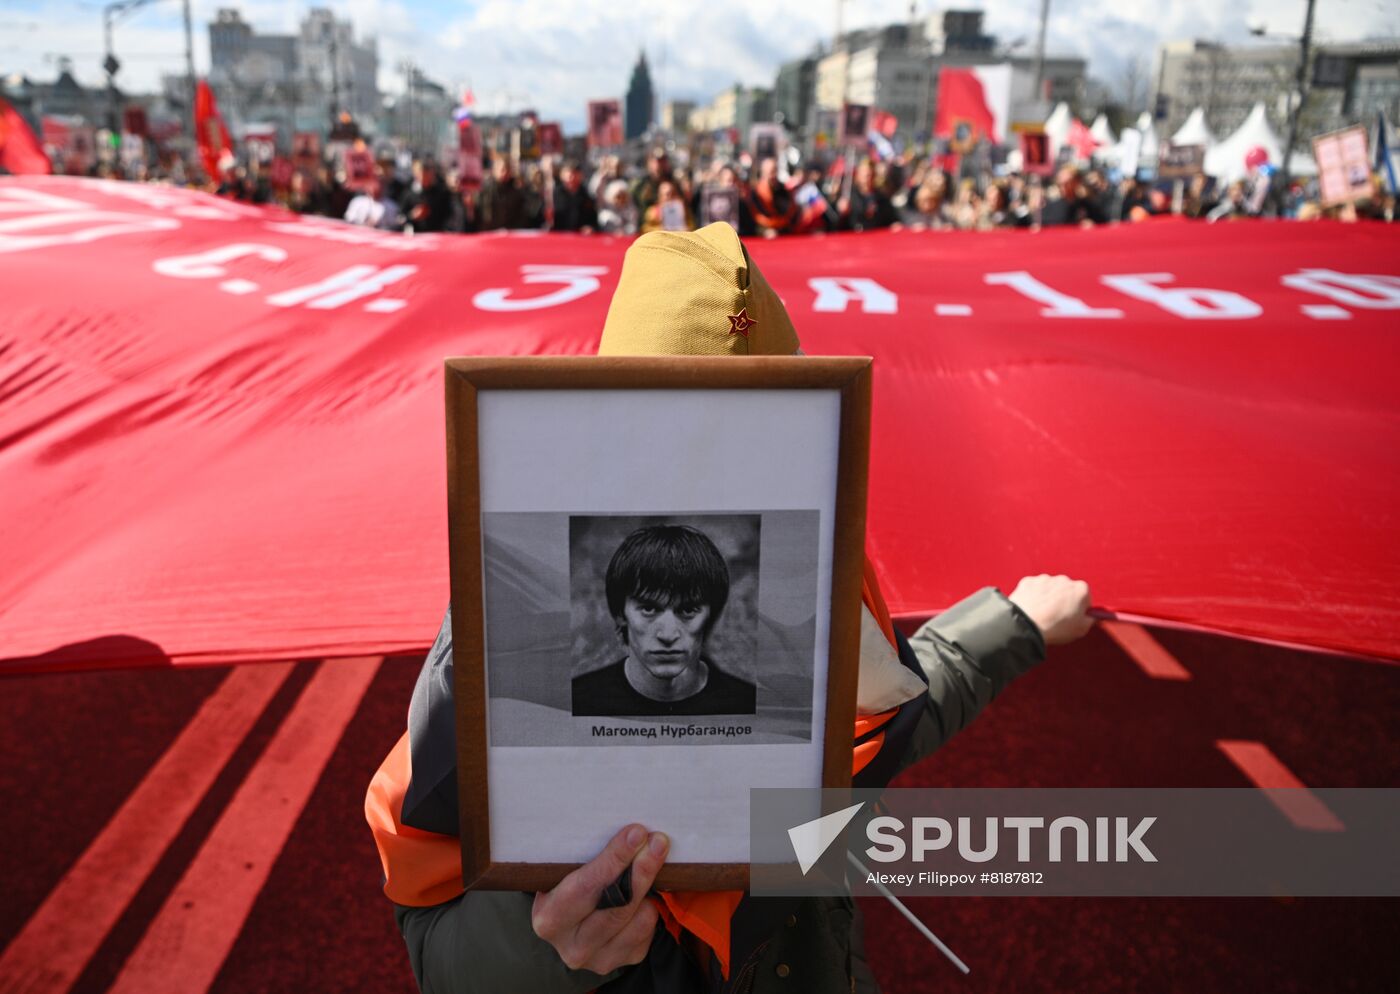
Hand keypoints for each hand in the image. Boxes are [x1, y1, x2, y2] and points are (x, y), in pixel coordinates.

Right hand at [531, 824, 668, 974]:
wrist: (568, 924)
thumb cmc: (567, 887)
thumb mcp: (565, 874)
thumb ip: (588, 859)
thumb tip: (630, 833)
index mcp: (549, 918)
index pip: (586, 886)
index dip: (614, 859)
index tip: (636, 833)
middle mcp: (571, 945)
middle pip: (616, 905)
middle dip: (641, 869)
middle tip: (658, 842)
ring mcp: (597, 959)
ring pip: (637, 919)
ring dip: (651, 888)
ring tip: (653, 860)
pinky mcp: (621, 962)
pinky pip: (647, 931)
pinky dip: (650, 908)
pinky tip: (643, 893)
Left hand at [1008, 574, 1093, 645]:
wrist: (1027, 625)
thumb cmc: (1055, 627)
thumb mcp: (1081, 629)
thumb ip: (1091, 619)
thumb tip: (1092, 616)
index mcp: (1081, 589)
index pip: (1085, 598)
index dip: (1080, 610)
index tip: (1073, 618)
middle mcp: (1064, 580)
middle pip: (1067, 591)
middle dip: (1063, 601)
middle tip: (1056, 618)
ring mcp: (1045, 579)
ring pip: (1050, 588)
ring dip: (1048, 598)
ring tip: (1042, 615)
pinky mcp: (1029, 581)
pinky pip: (1034, 588)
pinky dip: (1033, 596)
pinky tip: (1031, 609)